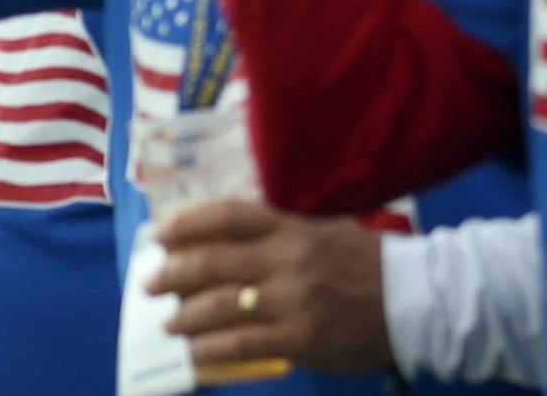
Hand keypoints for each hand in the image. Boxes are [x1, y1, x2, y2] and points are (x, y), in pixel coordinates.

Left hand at [151, 200, 391, 375]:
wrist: (417, 302)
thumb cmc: (363, 262)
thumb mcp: (321, 227)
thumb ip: (276, 228)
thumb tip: (219, 236)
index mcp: (290, 225)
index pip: (227, 214)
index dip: (187, 223)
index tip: (160, 234)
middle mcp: (286, 258)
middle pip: (213, 261)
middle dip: (173, 273)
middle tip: (149, 282)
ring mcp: (293, 300)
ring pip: (221, 305)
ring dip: (185, 315)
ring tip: (168, 321)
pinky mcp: (302, 338)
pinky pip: (244, 344)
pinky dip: (213, 349)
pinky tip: (195, 354)